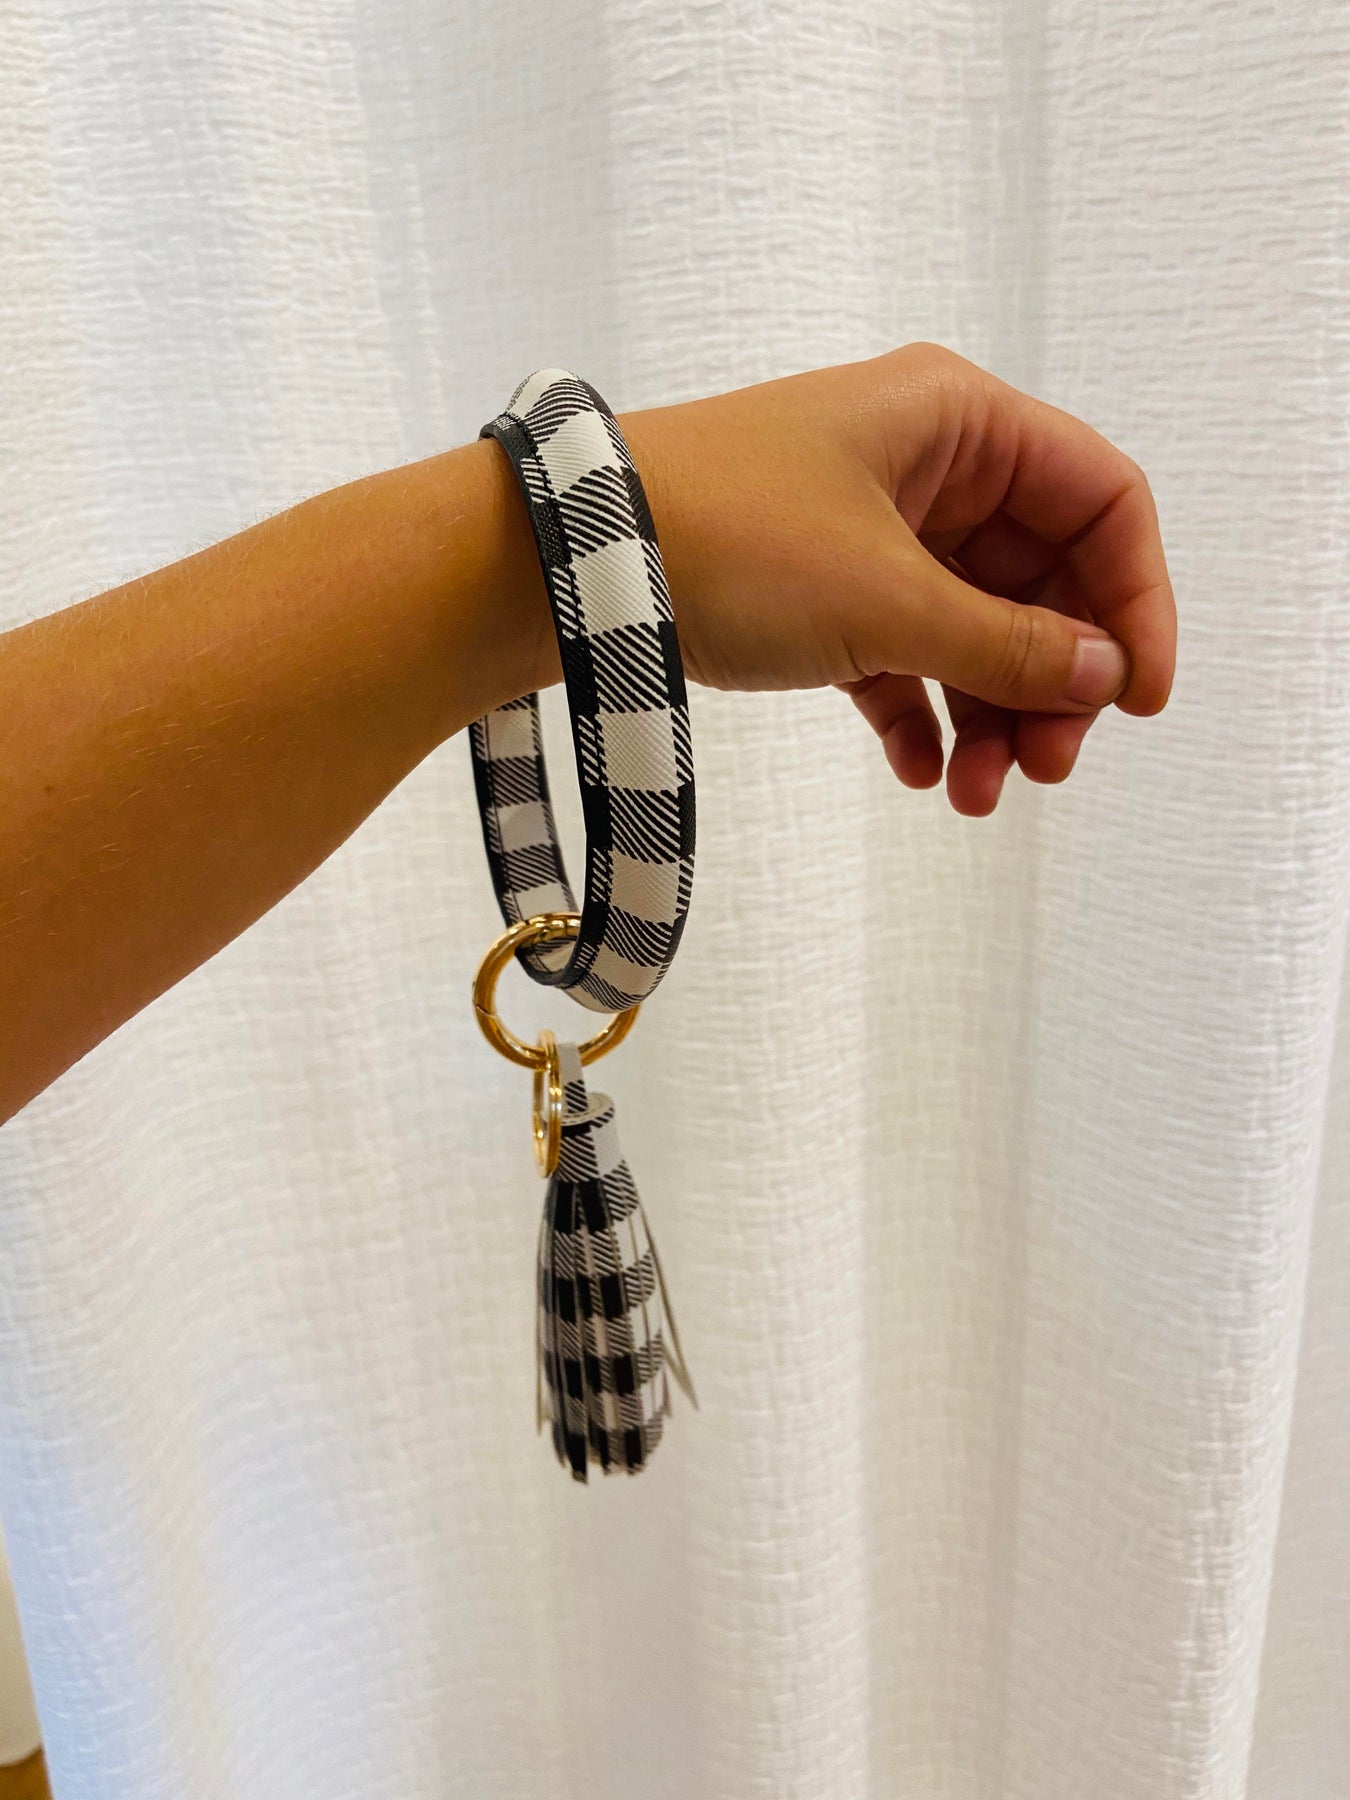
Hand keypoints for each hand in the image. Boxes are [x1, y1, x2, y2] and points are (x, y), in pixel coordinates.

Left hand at [618, 343, 1174, 815]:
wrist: (564, 568)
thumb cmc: (726, 542)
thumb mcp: (887, 600)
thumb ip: (1009, 644)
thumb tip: (1105, 674)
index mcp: (957, 420)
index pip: (1099, 499)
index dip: (1137, 601)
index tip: (1139, 702)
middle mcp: (923, 462)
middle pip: (1041, 576)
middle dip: (1053, 680)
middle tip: (1045, 771)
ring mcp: (869, 525)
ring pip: (971, 625)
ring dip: (990, 714)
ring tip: (979, 799)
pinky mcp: (819, 587)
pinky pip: (901, 653)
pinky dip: (919, 713)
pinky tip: (920, 775)